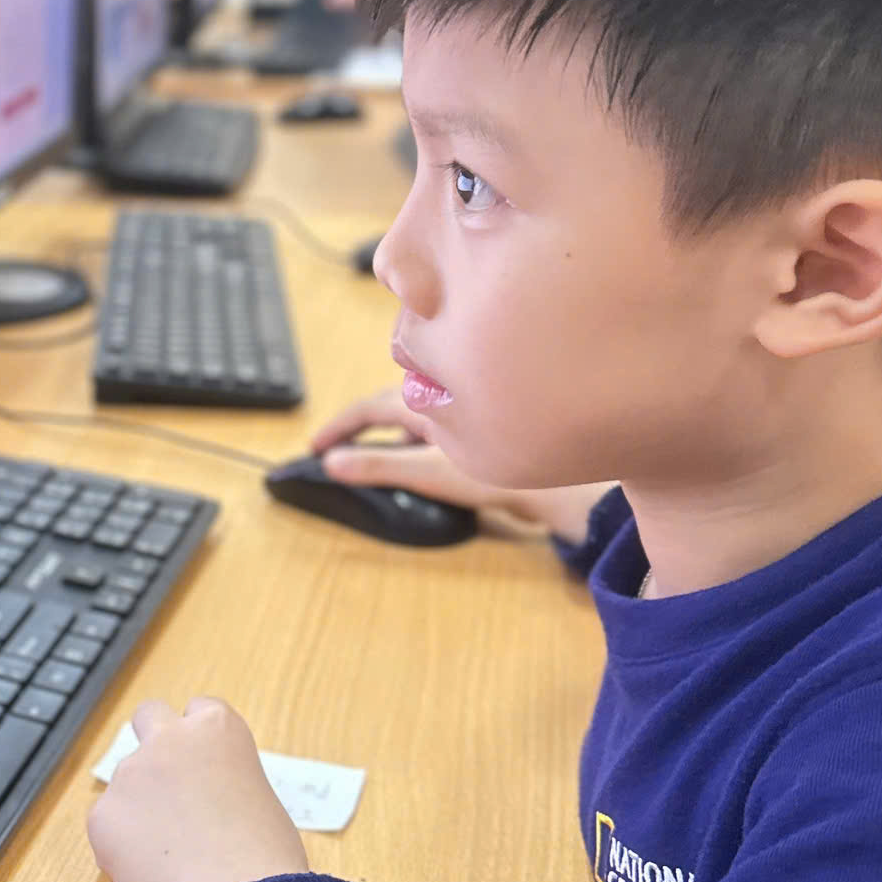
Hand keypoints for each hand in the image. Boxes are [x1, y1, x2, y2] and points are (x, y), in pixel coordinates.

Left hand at [88, 696, 308, 881]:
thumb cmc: (267, 862)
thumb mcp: (261, 802)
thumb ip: (226, 786)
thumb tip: (210, 805)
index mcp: (217, 731)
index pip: (199, 711)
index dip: (201, 741)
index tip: (204, 766)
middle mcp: (168, 741)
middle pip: (149, 715)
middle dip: (155, 743)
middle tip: (169, 786)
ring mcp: (130, 775)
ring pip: (127, 782)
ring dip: (141, 806)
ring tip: (172, 857)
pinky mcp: (102, 816)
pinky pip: (110, 827)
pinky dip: (124, 847)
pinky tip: (153, 876)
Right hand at [309, 388, 607, 541]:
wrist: (567, 486)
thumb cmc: (503, 472)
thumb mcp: (431, 472)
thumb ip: (380, 467)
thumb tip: (331, 463)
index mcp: (427, 399)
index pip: (368, 408)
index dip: (338, 427)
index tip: (314, 447)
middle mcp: (445, 396)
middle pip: (391, 403)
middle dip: (361, 423)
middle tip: (337, 447)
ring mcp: (467, 410)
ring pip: (416, 411)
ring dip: (390, 429)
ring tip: (373, 452)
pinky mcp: (486, 426)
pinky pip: (439, 423)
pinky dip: (417, 437)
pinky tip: (422, 455)